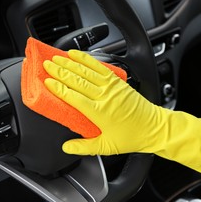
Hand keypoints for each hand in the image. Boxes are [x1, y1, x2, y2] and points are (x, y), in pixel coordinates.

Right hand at [44, 50, 200, 181]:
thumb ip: (84, 147)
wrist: (154, 128)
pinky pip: (99, 66)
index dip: (59, 88)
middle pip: (77, 80)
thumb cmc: (131, 137)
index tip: (47, 82)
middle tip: (46, 65)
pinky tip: (76, 54)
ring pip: (86, 71)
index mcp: (99, 113)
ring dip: (69, 63)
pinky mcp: (117, 81)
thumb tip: (66, 147)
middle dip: (60, 71)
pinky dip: (86, 59)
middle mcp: (104, 96)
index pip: (74, 97)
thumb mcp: (106, 147)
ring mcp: (111, 86)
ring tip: (56, 57)